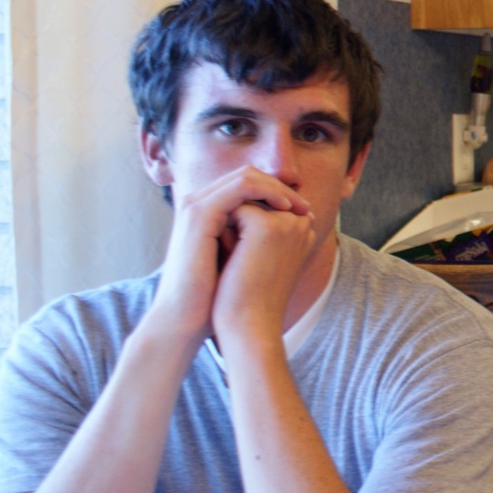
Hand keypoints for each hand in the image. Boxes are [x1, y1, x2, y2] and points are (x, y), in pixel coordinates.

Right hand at [149, 167, 312, 345]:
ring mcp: (197, 206)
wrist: (187, 317)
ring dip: (278, 188)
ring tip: (299, 207)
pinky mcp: (200, 214)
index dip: (278, 192)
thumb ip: (258, 237)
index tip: (303, 210)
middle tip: (304, 206)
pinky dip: (267, 192)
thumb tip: (293, 226)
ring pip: (247, 176)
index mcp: (209, 213)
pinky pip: (241, 186)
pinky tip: (285, 209)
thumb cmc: (215, 295)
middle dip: (281, 187)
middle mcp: (201, 204)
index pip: (248, 184)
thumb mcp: (242, 258)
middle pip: (249, 175)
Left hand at [211, 194, 319, 346]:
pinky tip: (234, 260)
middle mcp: (302, 223)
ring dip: (231, 229)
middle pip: (253, 201)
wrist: (249, 326)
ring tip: (242, 264)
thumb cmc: (250, 296)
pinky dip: (224, 233)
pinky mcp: (267, 227)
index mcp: (305, 229)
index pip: (263, 205)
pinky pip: (233, 210)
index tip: (254, 266)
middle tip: (248, 267)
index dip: (246, 231)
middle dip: (238, 227)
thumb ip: (260, 227)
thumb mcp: (262, 255)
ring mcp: (287, 223)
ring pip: (243, 203)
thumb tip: (237, 201)